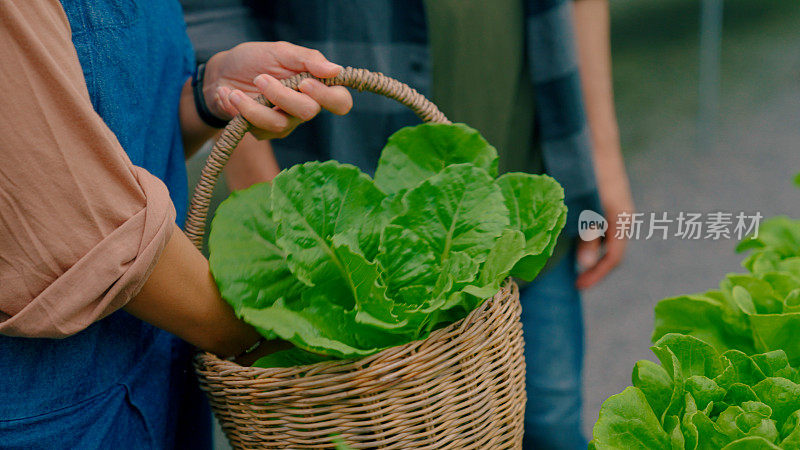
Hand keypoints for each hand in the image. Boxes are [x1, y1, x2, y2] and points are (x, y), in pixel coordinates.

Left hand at [203, 41, 352, 139]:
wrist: (222, 73)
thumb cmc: (255, 60)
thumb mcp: (280, 51)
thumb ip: (308, 59)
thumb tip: (335, 70)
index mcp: (315, 87)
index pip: (340, 101)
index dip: (328, 96)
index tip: (305, 83)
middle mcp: (304, 107)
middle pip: (308, 112)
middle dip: (282, 96)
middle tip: (260, 79)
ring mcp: (285, 122)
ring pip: (279, 124)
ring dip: (254, 107)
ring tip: (235, 92)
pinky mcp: (264, 132)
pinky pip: (258, 129)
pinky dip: (240, 110)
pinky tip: (230, 96)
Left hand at [575, 144, 633, 289]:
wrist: (594, 141)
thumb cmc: (589, 174)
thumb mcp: (586, 207)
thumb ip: (587, 235)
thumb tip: (586, 264)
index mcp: (622, 221)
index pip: (614, 258)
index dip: (597, 274)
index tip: (579, 286)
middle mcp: (623, 217)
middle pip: (612, 252)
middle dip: (595, 268)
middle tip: (576, 280)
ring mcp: (616, 208)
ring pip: (607, 240)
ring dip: (592, 254)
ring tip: (573, 265)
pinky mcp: (607, 201)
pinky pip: (602, 228)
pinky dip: (590, 240)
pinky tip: (575, 241)